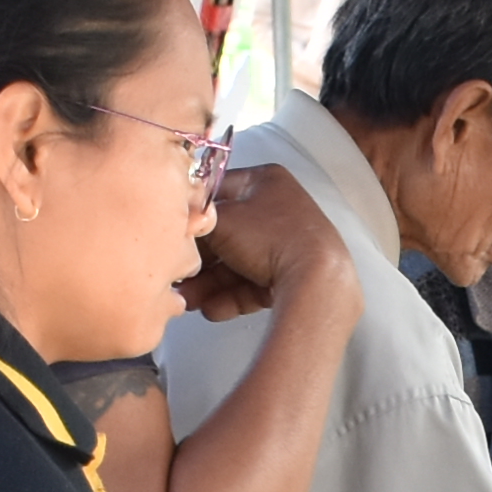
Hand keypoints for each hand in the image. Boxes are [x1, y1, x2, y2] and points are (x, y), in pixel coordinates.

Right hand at [182, 160, 336, 320]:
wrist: (315, 280)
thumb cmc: (273, 238)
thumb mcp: (221, 222)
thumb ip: (196, 224)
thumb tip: (180, 233)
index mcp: (265, 182)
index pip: (218, 191)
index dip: (194, 214)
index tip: (176, 233)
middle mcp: (278, 210)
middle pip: (226, 235)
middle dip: (199, 261)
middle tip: (179, 277)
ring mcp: (286, 244)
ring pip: (237, 264)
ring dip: (208, 284)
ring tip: (188, 301)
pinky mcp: (291, 276)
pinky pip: (253, 284)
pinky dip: (231, 296)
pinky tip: (213, 309)